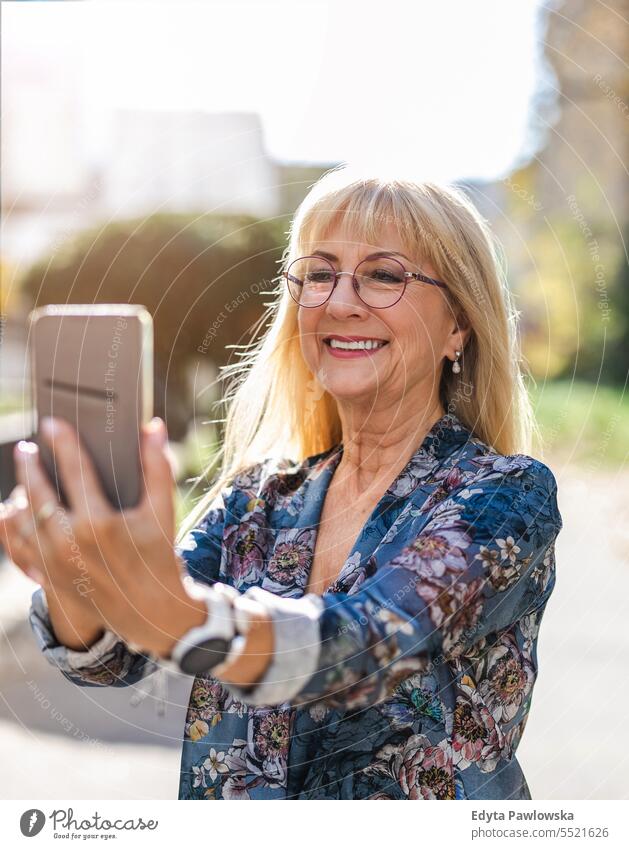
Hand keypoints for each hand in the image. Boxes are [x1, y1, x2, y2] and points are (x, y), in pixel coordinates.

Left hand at [0, 416, 204, 657]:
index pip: (74, 470)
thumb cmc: (160, 557)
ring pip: (20, 522)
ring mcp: (54, 564)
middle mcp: (69, 543)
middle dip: (28, 466)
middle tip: (26, 448)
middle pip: (37, 493)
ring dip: (18, 497)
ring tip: (22, 482)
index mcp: (98, 523)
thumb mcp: (163, 512)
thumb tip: (152, 426)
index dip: (62, 442)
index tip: (51, 423)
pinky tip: (12, 515)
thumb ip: (157, 466)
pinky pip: (17, 550)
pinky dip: (11, 530)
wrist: (153, 612)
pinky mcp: (48, 579)